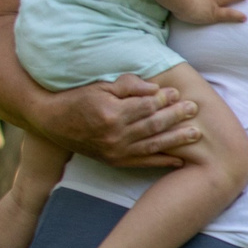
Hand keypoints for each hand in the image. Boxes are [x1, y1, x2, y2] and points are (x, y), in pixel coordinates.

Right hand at [31, 75, 200, 167]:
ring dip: (176, 140)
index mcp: (111, 113)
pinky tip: (180, 160)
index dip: (163, 99)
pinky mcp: (115, 161)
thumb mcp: (101, 86)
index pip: (145, 106)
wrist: (52, 122)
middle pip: (153, 125)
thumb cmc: (78, 99)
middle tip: (194, 109)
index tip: (176, 93)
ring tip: (196, 134)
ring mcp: (115, 151)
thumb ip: (129, 86)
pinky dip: (163, 161)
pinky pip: (143, 162)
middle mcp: (114, 135)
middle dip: (176, 117)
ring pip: (152, 144)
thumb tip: (155, 88)